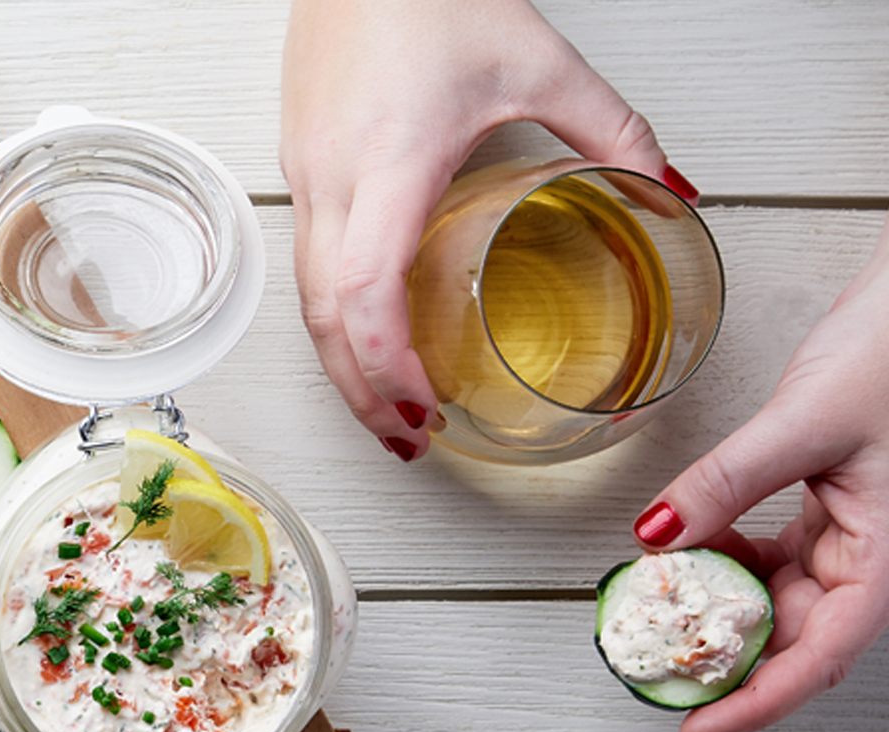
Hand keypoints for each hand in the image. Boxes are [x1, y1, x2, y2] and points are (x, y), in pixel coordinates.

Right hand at [279, 0, 686, 460]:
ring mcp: (304, 175)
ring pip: (306, 297)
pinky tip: (369, 332)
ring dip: (341, 361)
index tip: (422, 405)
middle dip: (361, 389)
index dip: (385, 361)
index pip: (366, 288)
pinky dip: (334, 315)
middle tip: (408, 435)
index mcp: (389, 160)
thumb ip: (612, 129)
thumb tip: (667, 191)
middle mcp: (332, 179)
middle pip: (325, 316)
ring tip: (388, 403)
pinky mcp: (298, 168)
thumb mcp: (539, 61)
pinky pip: (307, 262)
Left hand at [633, 218, 888, 731]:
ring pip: (782, 601)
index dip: (759, 702)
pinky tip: (686, 551)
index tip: (699, 727)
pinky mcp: (831, 510)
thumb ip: (727, 482)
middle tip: (656, 672)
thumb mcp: (802, 422)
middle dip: (728, 661)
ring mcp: (853, 537)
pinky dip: (728, 561)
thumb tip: (656, 535)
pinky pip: (776, 558)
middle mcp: (874, 558)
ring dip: (721, 610)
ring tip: (659, 614)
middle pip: (798, 639)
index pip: (821, 657)